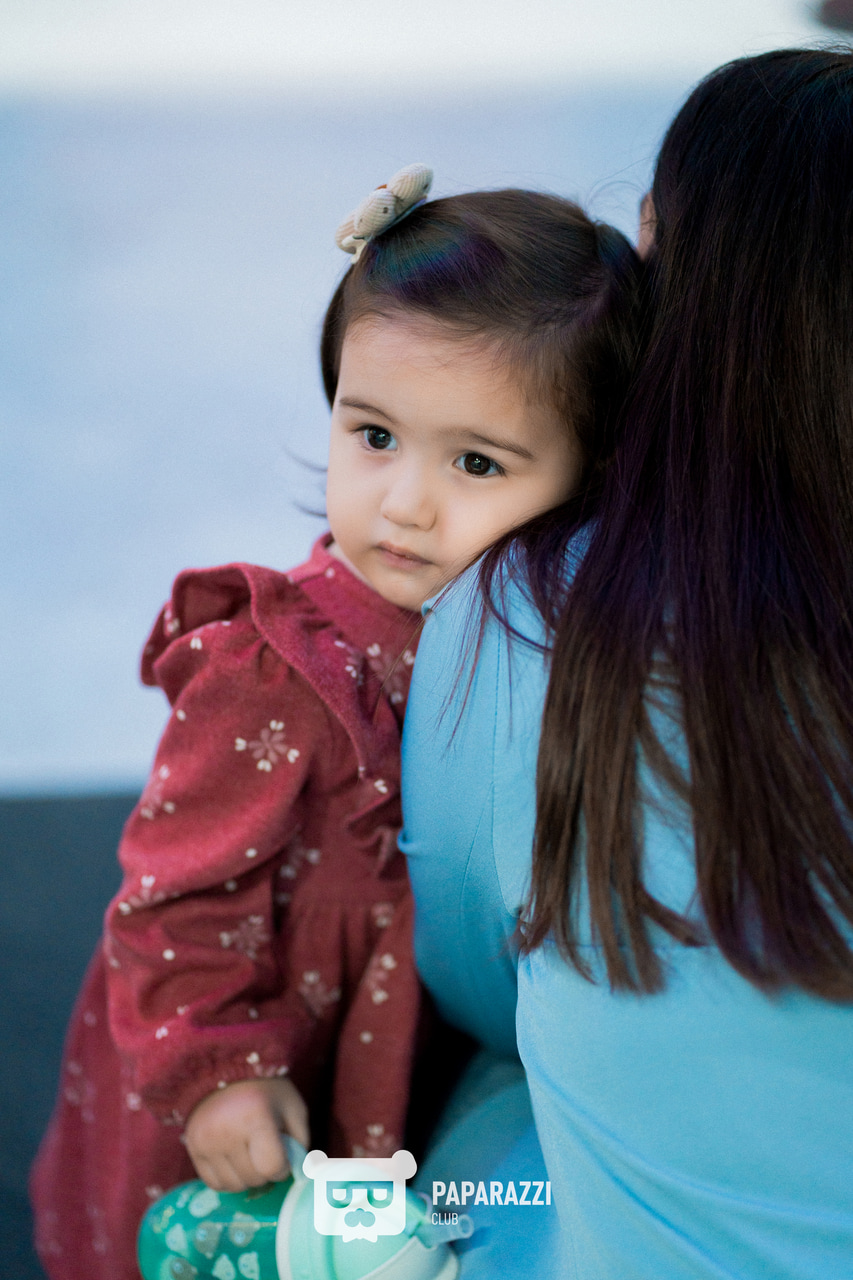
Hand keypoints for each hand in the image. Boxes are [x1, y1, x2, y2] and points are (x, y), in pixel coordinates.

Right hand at [184, 1077, 309, 1191]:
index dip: (283, 1167)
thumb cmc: (266, 1090)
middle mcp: (227, 1132)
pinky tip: (235, 1160)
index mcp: (256, 1118)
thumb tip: (298, 1173)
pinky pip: (214, 1184)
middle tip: (266, 1151)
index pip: (271, 1166)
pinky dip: (229, 1178)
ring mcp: (206, 1142)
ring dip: (247, 1177)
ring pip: (234, 1186)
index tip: (283, 1155)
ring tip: (250, 1153)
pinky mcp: (193, 1148)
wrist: (225, 1070)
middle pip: (254, 1179)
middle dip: (266, 1172)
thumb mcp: (293, 1107)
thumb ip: (300, 1141)